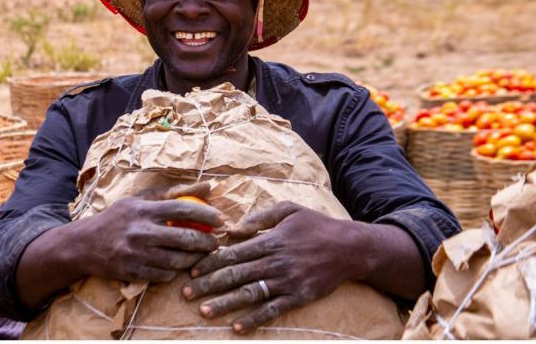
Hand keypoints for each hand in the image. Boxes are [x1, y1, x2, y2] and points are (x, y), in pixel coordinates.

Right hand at [78, 181, 224, 283]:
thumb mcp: (139, 201)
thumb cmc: (117, 219)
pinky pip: (163, 276)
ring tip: (199, 255)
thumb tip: (207, 187)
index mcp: (143, 210)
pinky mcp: (132, 272)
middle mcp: (141, 232)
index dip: (206, 214)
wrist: (83, 244)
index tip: (220, 219)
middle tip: (215, 242)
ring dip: (193, 259)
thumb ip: (172, 195)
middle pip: (184, 238)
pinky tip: (178, 266)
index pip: (182, 209)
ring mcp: (136, 254)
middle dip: (206, 242)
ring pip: (177, 261)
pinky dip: (174, 272)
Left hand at [182, 201, 367, 334]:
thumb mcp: (288, 209)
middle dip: (208, 285)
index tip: (192, 270)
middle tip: (187, 293)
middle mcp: (275, 262)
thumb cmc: (315, 225)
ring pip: (249, 294)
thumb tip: (233, 228)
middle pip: (235, 275)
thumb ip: (260, 217)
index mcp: (269, 240)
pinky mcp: (298, 297)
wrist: (349, 247)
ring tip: (204, 312)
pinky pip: (273, 310)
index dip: (210, 262)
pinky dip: (255, 319)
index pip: (232, 253)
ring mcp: (286, 281)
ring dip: (225, 304)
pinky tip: (237, 327)